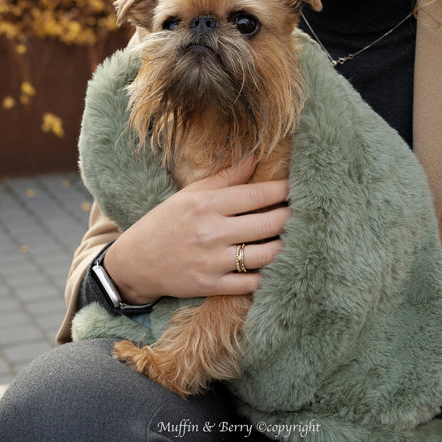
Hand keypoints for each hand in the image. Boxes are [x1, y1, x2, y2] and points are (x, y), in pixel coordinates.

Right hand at [103, 157, 290, 303]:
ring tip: (295, 237)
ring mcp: (213, 261)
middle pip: (269, 223)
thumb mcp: (190, 193)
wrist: (136, 262)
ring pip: (267, 254)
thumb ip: (225, 176)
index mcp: (207, 204)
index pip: (257, 194)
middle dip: (292, 216)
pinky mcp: (212, 285)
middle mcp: (212, 232)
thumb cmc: (165, 222)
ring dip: (286, 245)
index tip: (299, 186)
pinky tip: (277, 264)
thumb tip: (255, 156)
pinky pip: (252, 283)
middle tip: (306, 212)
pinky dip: (268, 274)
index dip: (284, 190)